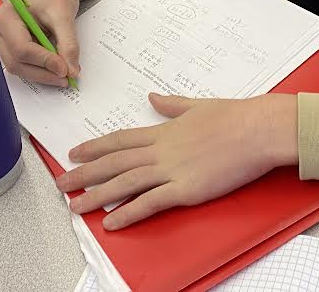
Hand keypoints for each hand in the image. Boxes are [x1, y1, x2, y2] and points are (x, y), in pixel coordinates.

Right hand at [0, 0, 85, 86]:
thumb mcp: (64, 16)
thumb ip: (68, 44)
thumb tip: (71, 70)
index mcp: (7, 17)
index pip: (22, 48)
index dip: (44, 61)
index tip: (65, 69)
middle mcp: (0, 30)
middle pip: (16, 62)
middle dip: (42, 73)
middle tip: (66, 78)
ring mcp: (5, 39)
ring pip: (18, 66)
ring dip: (41, 74)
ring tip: (63, 76)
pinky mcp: (13, 45)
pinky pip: (23, 63)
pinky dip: (39, 69)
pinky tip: (55, 70)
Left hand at [57, 93, 298, 229]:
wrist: (257, 129)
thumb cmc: (235, 117)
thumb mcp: (198, 105)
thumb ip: (172, 105)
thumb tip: (153, 96)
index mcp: (164, 130)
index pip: (120, 140)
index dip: (95, 147)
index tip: (74, 152)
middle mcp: (162, 150)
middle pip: (114, 163)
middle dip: (84, 174)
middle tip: (61, 183)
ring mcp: (172, 170)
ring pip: (124, 183)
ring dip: (97, 196)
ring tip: (75, 206)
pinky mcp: (186, 189)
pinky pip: (150, 203)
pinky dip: (128, 213)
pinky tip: (111, 223)